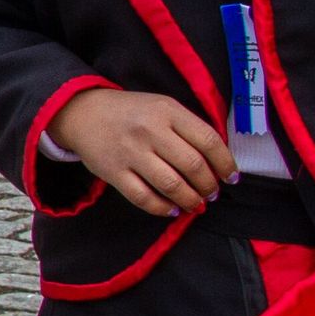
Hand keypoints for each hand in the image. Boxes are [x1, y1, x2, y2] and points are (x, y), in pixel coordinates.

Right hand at [49, 87, 236, 217]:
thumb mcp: (162, 106)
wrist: (83, 113)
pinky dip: (162, 208)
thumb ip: (188, 127)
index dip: (225, 163)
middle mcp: (150, 130)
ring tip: (196, 203)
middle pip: (192, 165)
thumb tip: (217, 162)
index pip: (208, 140)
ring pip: (171, 185)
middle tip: (212, 193)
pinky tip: (172, 209)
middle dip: (209, 186)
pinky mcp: (113, 172)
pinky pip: (143, 198)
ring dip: (190, 200)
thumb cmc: (131, 112)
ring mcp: (130, 152)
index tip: (231, 176)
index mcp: (168, 111)